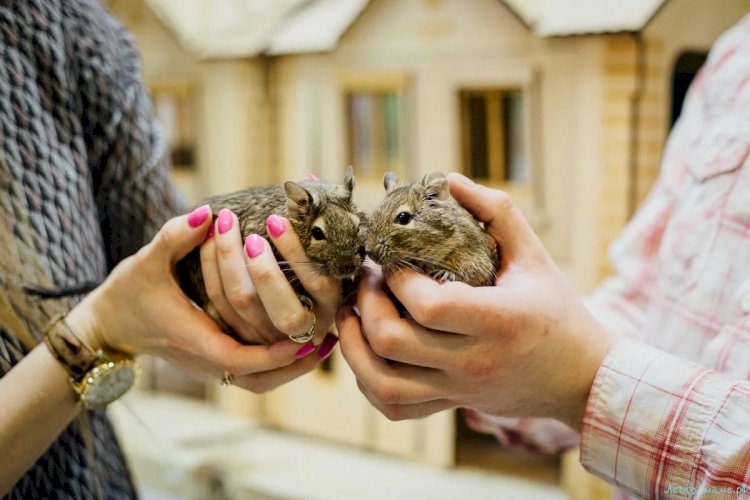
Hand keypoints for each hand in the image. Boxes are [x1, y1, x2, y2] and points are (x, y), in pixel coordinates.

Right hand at [67, 205, 322, 392]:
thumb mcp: (148, 260)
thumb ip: (176, 236)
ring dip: (291, 369)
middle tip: (325, 338)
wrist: (111, 322)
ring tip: (324, 347)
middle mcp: (205, 358)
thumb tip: (207, 213)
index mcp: (192, 338)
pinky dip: (279, 367)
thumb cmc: (130, 290)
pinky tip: (304, 347)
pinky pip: (253, 375)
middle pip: (258, 377)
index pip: (240, 358)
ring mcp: (211, 364)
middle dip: (294, 361)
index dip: (276, 351)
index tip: (306, 336)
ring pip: (259, 382)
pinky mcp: (216, 360)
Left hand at [198, 208, 341, 347]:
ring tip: (224, 224)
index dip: (297, 251)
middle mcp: (303, 329)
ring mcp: (269, 337)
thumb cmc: (303, 267)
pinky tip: (206, 239)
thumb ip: (313, 218)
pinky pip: (218, 305)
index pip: (319, 283)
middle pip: (282, 307)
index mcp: (329, 304)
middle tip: (250, 234)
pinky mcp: (239, 335)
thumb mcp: (317, 251)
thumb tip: (310, 177)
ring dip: (229, 259)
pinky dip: (210, 268)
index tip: (276, 219)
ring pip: (243, 302)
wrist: (291, 315)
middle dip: (264, 269)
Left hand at [336, 174, 614, 428]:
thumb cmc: (557, 311)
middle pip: (393, 341)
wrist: (580, 378)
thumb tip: (449, 181)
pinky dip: (368, 382)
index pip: (428, 305)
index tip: (392, 257)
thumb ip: (496, 212)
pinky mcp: (449, 405)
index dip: (397, 278)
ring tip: (351, 315)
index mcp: (499, 320)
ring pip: (383, 382)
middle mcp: (474, 361)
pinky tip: (366, 351)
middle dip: (366, 303)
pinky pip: (394, 406)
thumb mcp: (535, 255)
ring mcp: (458, 390)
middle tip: (367, 278)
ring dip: (355, 346)